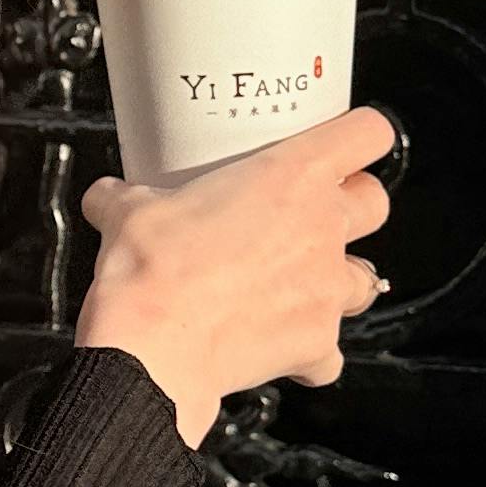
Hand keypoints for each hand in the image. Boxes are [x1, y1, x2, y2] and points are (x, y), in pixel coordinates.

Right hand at [69, 105, 395, 447]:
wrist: (151, 348)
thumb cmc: (151, 273)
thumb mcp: (128, 211)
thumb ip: (127, 196)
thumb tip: (108, 197)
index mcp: (291, 176)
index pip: (367, 133)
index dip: (361, 135)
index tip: (349, 143)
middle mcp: (322, 228)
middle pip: (377, 204)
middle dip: (354, 207)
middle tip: (315, 215)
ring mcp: (325, 289)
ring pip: (366, 279)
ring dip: (339, 280)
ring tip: (301, 285)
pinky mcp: (316, 344)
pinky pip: (330, 352)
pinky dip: (313, 353)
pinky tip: (282, 348)